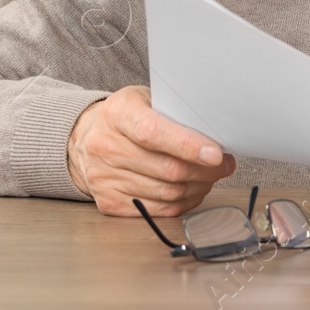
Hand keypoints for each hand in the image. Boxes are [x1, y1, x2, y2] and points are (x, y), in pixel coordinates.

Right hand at [66, 85, 236, 217]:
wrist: (86, 138)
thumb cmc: (127, 116)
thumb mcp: (147, 99)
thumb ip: (175, 112)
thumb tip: (214, 134)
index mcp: (118, 114)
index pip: (154, 133)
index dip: (188, 146)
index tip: (216, 154)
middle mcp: (106, 147)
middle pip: (166, 169)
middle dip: (205, 171)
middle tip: (224, 165)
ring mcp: (104, 178)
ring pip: (166, 193)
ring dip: (198, 187)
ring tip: (211, 176)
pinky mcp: (108, 202)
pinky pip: (156, 210)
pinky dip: (182, 202)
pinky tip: (193, 190)